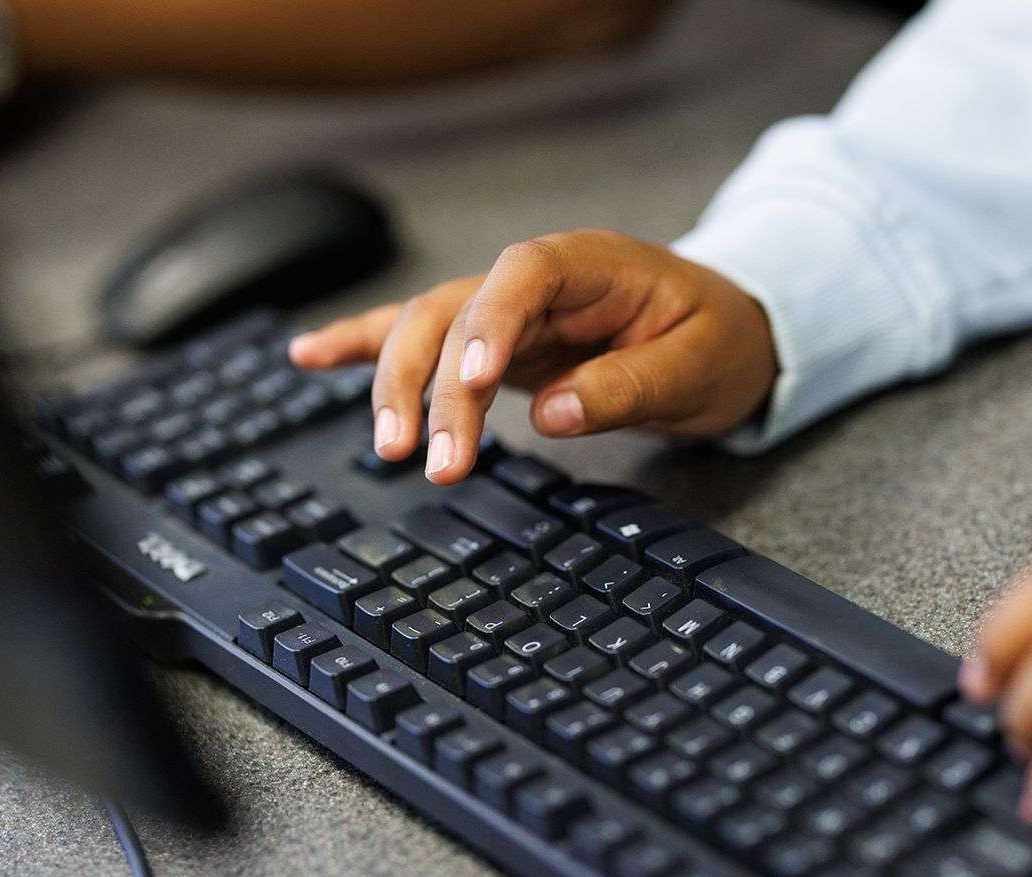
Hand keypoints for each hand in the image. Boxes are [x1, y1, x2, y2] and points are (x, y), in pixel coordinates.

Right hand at [288, 229, 775, 483]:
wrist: (723, 331)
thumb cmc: (716, 339)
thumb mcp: (696, 367)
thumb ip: (625, 386)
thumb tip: (553, 415)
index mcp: (589, 264)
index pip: (521, 276)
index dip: (489, 323)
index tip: (475, 382)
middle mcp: (532, 280)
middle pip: (454, 311)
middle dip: (430, 384)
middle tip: (428, 458)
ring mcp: (503, 310)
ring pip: (423, 329)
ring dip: (396, 386)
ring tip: (386, 448)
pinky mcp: (489, 342)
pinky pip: (416, 335)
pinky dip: (361, 344)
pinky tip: (307, 355)